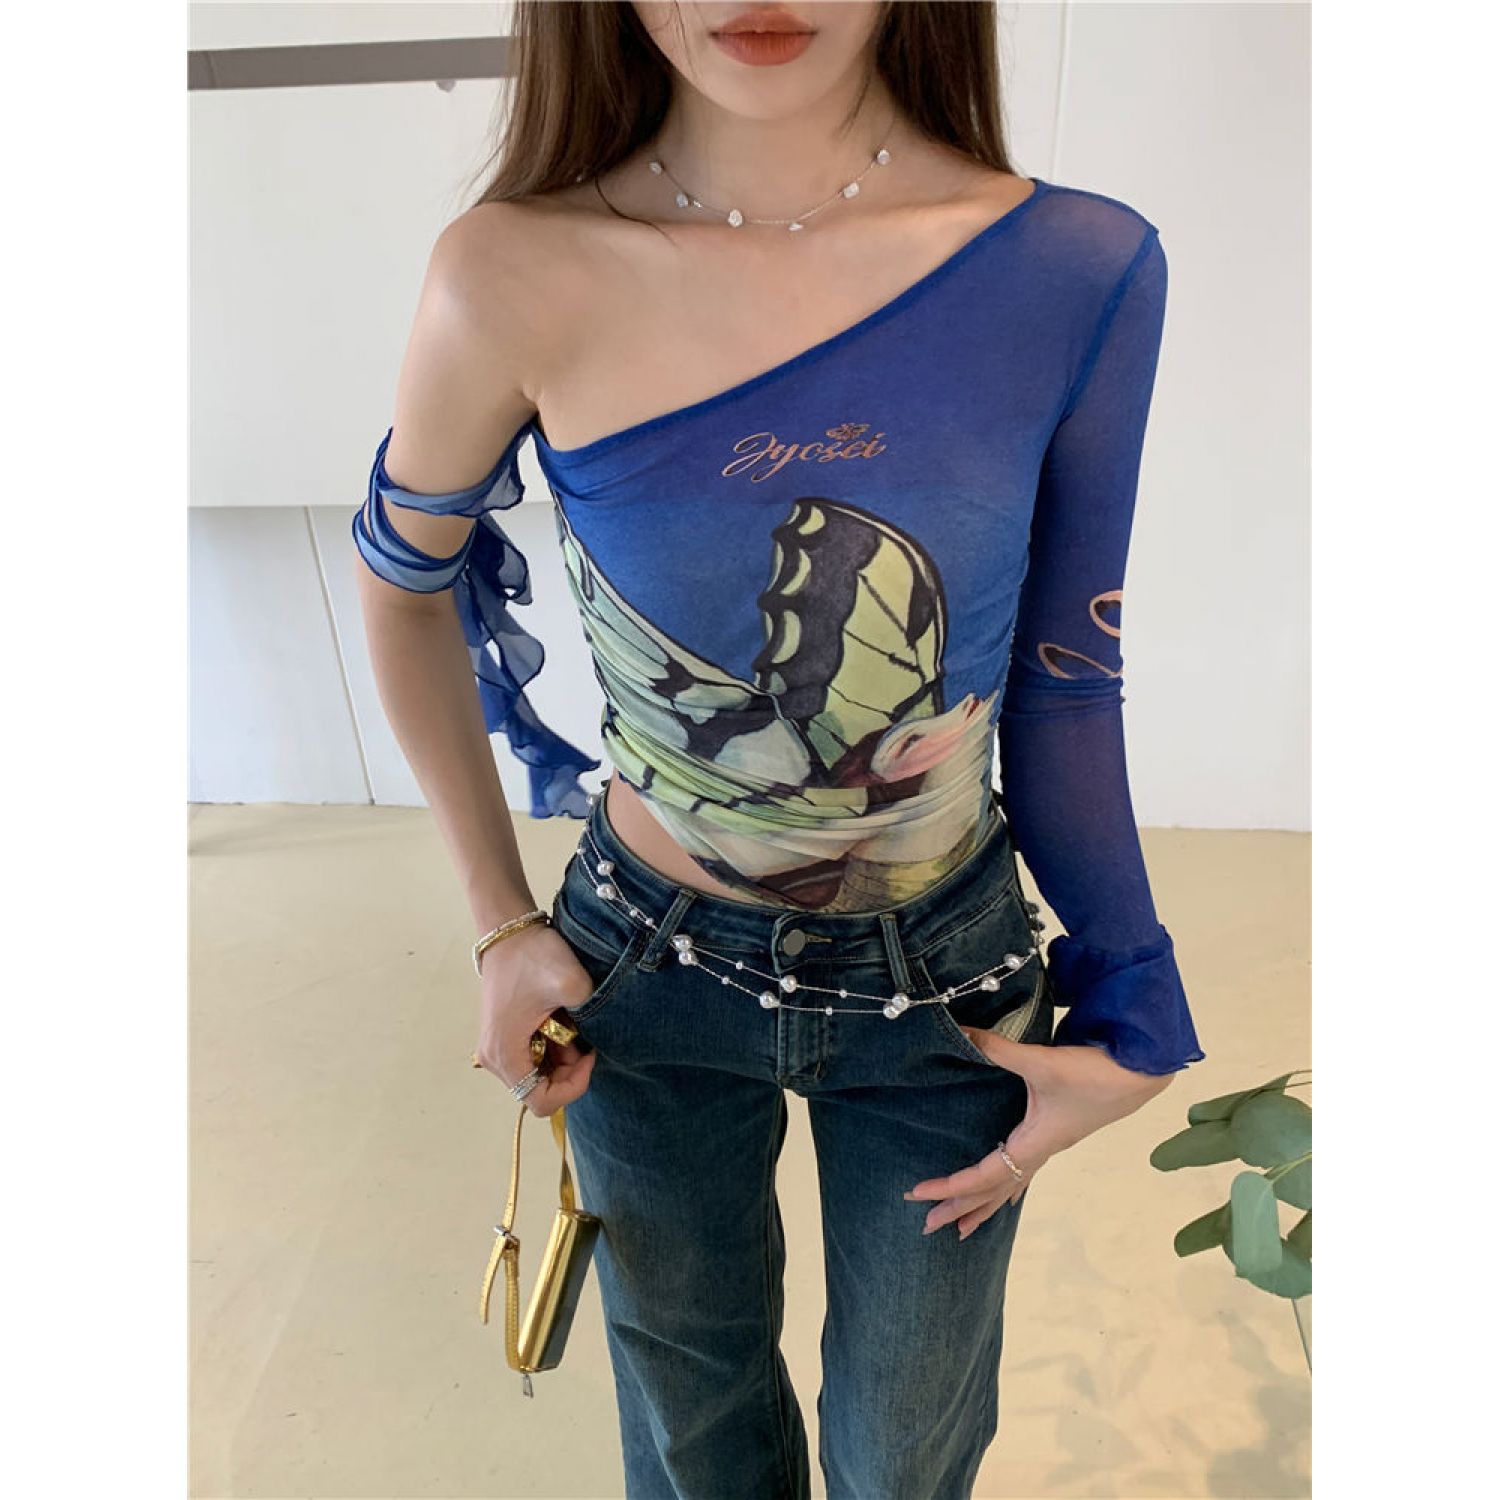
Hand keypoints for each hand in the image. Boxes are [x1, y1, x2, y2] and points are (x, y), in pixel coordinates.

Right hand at [471, 922, 599, 1114]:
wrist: (510, 931)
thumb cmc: (533, 956)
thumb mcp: (571, 983)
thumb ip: (591, 1013)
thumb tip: (600, 1034)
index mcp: (505, 1054)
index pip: (541, 1101)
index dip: (572, 1087)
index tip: (589, 1056)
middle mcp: (494, 1058)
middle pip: (539, 1091)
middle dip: (569, 1072)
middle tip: (585, 1039)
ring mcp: (497, 1048)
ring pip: (538, 1075)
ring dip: (562, 1058)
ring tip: (574, 1024)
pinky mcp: (505, 1037)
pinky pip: (533, 1058)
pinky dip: (553, 1047)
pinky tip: (562, 1021)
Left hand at [902, 1032, 1175, 1239]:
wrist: (1140, 1073)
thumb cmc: (1095, 1073)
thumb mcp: (1043, 1062)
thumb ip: (998, 1049)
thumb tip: (960, 1033)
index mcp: (1034, 1143)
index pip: (984, 1175)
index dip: (951, 1187)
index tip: (919, 1194)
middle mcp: (1040, 1151)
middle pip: (994, 1190)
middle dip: (960, 1207)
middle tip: (927, 1226)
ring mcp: (1050, 1145)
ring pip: (1010, 1185)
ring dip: (983, 1204)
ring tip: (960, 1227)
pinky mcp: (1057, 1134)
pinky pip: (1025, 1171)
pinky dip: (1008, 1188)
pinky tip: (1008, 1196)